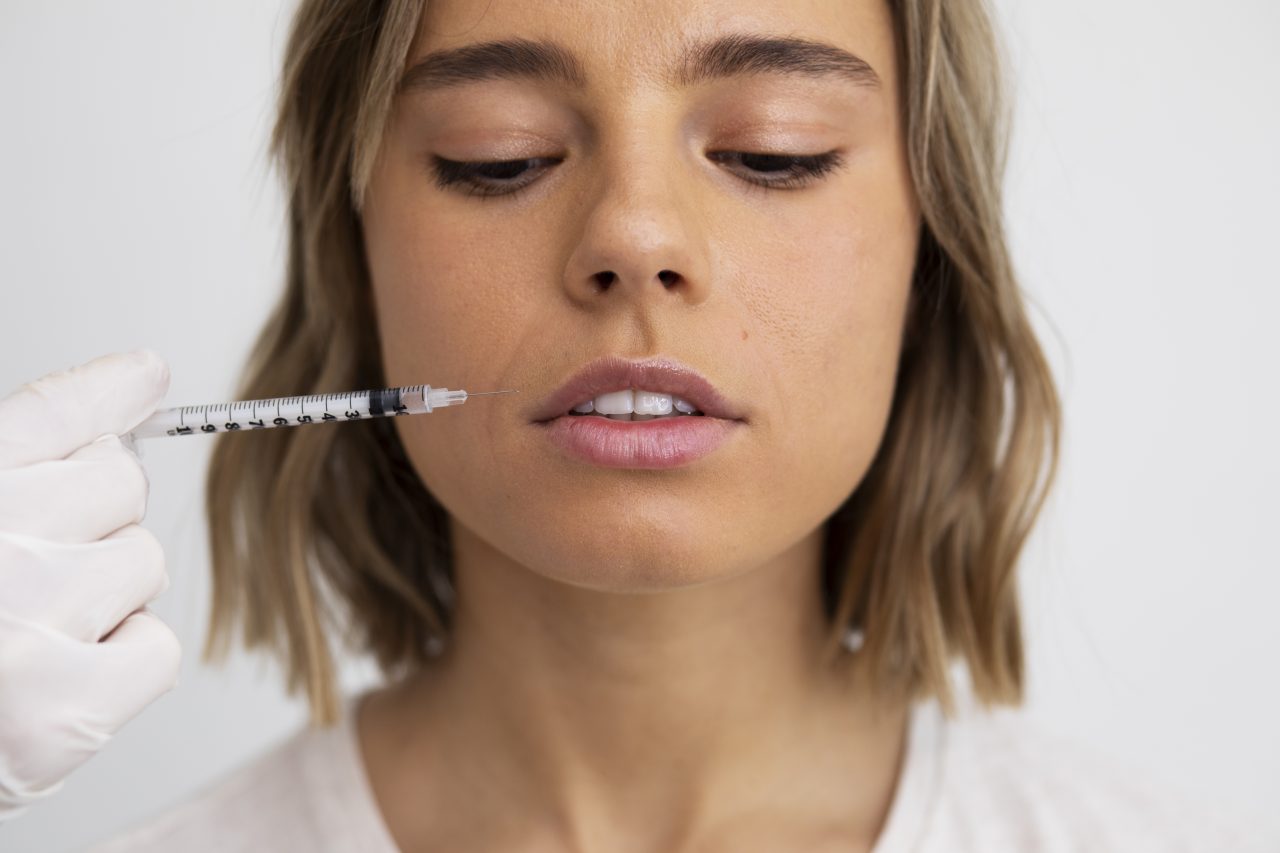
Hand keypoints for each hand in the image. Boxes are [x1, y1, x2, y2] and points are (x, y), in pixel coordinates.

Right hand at [0, 350, 180, 819]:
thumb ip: (20, 469)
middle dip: (97, 518)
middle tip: (37, 568)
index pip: (51, 415)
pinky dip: (124, 662)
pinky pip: (157, 646)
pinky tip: (62, 678)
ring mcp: (28, 632)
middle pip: (120, 483)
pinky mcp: (62, 714)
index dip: (109, 391)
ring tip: (33, 631)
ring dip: (109, 594)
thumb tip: (137, 390)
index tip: (145, 375)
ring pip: (144, 562)